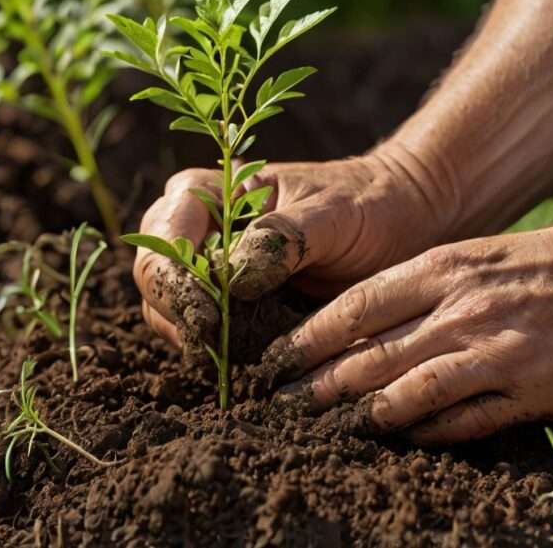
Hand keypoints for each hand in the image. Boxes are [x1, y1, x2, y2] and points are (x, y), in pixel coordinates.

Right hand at [132, 142, 452, 351]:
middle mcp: (196, 226)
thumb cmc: (367, 204)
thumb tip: (230, 278)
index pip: (163, 240)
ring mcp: (208, 266)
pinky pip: (201, 330)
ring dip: (194, 338)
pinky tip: (245, 362)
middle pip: (154, 279)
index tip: (211, 314)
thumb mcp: (333, 213)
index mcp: (208, 191)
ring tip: (237, 356)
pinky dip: (215, 350)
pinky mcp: (228, 301)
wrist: (398, 219)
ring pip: (169, 311)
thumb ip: (283, 236)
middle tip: (219, 346)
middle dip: (179, 315)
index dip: (176, 282)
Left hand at [271, 210, 552, 442]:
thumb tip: (377, 325)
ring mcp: (496, 350)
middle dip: (319, 383)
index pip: (356, 306)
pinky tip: (403, 441)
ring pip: (406, 391)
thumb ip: (432, 288)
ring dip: (362, 415)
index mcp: (446, 268)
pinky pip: (463, 422)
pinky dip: (427, 433)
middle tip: (283, 406)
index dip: (310, 337)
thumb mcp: (486, 257)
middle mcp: (462, 308)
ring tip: (329, 432)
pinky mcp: (531, 390)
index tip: (277, 361)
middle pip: (370, 353)